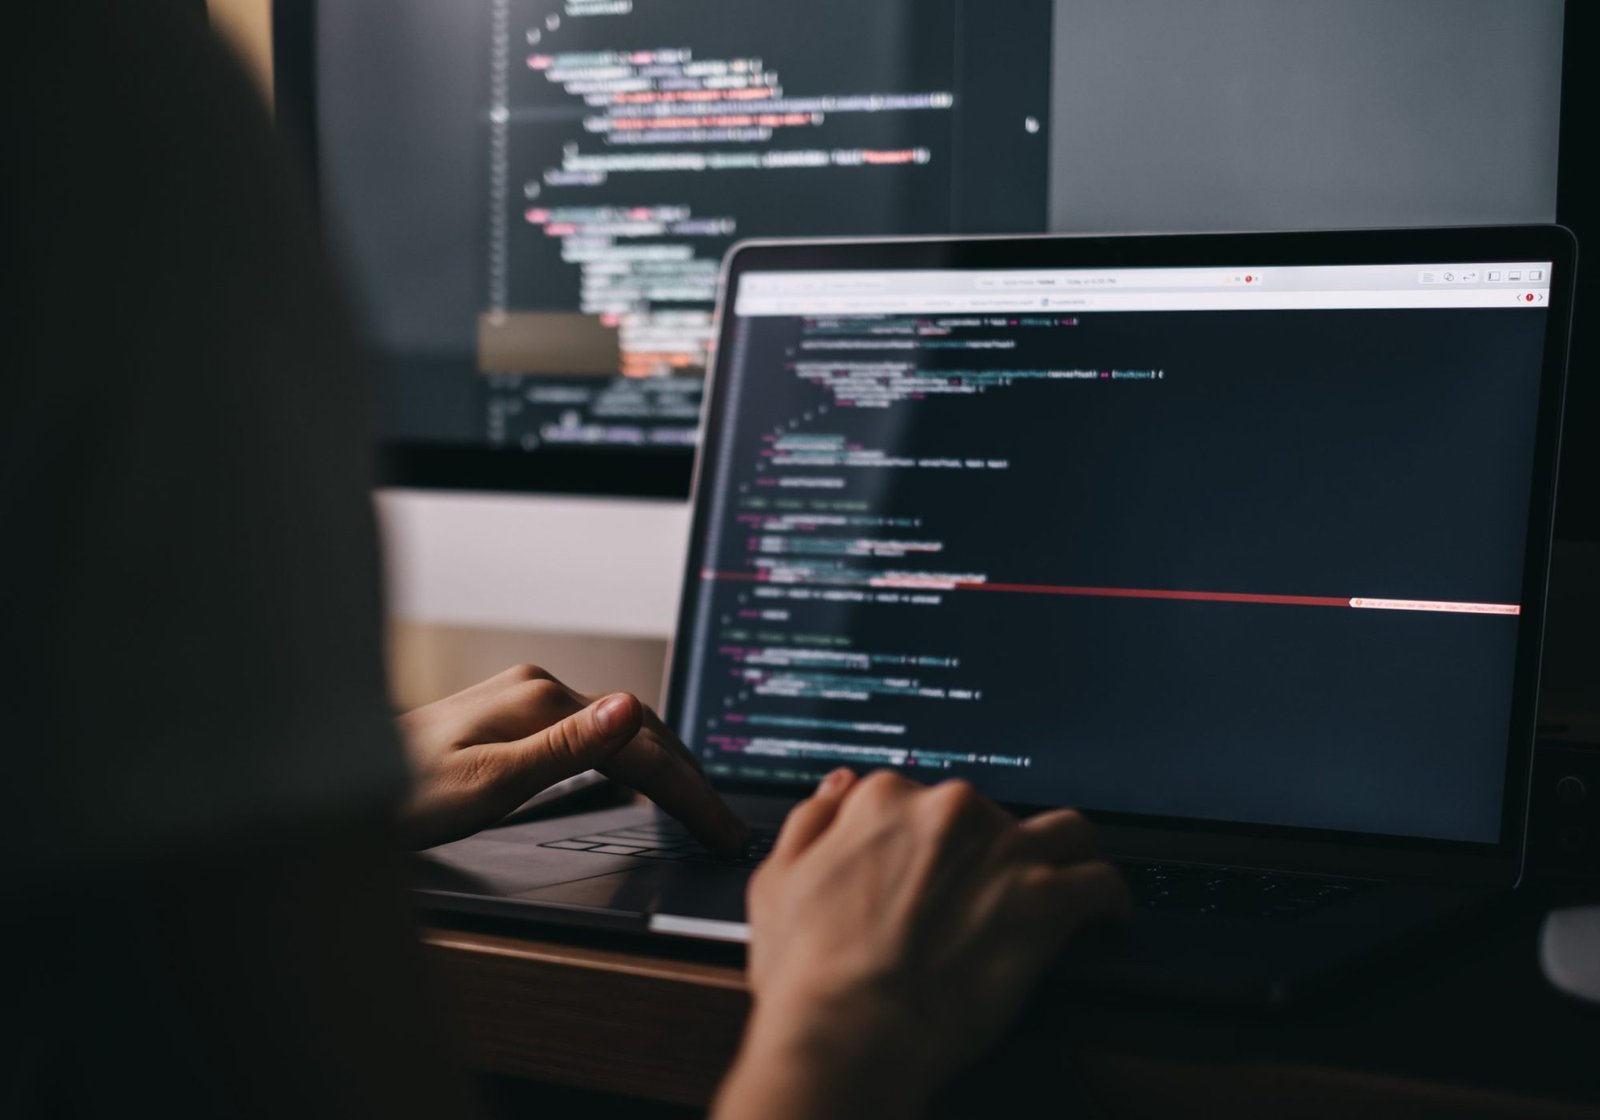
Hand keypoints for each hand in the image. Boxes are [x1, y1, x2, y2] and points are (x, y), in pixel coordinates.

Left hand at [394, 664, 747, 852]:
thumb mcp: (486, 783)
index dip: (690, 792)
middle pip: (641, 730)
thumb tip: (629, 709)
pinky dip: (631, 760)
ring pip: (621, 730)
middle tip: (727, 826)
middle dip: (690, 779)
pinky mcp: (516, 716)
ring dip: (666, 767)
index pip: (642, 747)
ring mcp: (527, 699)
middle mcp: (539, 689)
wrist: (333, 779)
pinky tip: (640, 778)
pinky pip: (594, 734)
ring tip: (701, 805)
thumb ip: (564, 749)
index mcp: (540, 700)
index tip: (723, 830)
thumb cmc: (398, 794)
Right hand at [715, 769, 1127, 1119]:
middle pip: (991, 815)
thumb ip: (812, 820)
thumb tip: (839, 786)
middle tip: (981, 902)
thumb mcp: (776, 881)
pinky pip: (1101, 882)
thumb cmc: (808, 971)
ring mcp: (1003, 851)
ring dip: (1065, 854)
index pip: (920, 799)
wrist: (849, 1032)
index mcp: (883, 800)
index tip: (933, 870)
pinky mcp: (1044, 898)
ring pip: (1065, 830)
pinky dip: (1107, 898)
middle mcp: (948, 811)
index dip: (928, 840)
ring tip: (1065, 884)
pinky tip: (1103, 916)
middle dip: (991, 851)